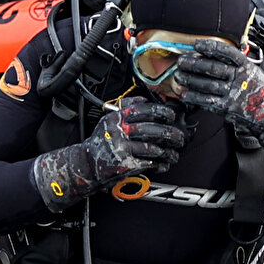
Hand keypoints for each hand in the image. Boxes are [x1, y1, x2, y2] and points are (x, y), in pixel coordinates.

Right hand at [32, 96, 188, 208]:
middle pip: (150, 129)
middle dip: (169, 133)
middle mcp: (119, 132)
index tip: (170, 115)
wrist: (85, 165)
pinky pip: (147, 162)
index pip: (142, 110)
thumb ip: (124, 109)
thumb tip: (144, 99)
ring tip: (175, 153)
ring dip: (168, 151)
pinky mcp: (124, 164)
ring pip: (152, 147)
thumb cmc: (99, 142)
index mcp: (116, 118)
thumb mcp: (108, 120)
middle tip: (179, 137)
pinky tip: (165, 163)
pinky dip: (159, 164)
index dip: (159, 112)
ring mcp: (122, 148)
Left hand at [165, 37, 263, 160]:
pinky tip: (185, 94)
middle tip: (181, 61)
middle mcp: (239, 78)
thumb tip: (216, 56)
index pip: (227, 52)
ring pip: (207, 84)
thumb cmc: (263, 92)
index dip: (211, 47)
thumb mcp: (255, 72)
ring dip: (190, 80)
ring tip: (179, 76)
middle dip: (194, 64)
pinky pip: (207, 101)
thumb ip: (238, 65)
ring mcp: (233, 93)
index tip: (198, 45)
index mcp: (246, 66)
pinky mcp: (228, 107)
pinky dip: (194, 97)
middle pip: (213, 68)